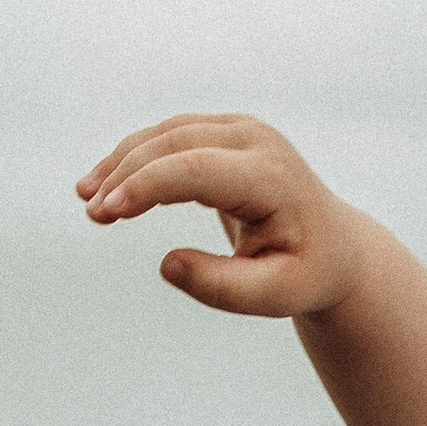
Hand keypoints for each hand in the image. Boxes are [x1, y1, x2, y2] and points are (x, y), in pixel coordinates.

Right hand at [78, 115, 366, 319]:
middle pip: (176, 144)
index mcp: (272, 176)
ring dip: (123, 163)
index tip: (108, 210)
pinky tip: (107, 186)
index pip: (198, 169)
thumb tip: (168, 265)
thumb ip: (225, 288)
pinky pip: (170, 138)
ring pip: (166, 135)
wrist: (336, 245)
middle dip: (127, 174)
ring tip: (90, 201)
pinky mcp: (224, 133)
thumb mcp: (279, 295)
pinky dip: (135, 159)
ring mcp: (240, 130)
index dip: (148, 185)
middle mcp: (256, 140)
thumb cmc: (308, 273)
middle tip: (93, 213)